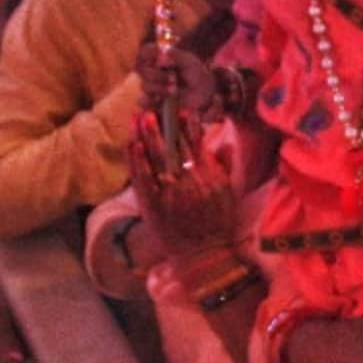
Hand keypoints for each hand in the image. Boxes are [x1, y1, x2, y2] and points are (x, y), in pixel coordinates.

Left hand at [127, 110, 236, 259]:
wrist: (205, 254)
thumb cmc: (218, 223)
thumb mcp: (229, 192)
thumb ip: (223, 167)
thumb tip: (221, 144)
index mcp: (209, 176)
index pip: (196, 144)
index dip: (187, 127)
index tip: (181, 112)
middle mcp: (191, 181)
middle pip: (174, 147)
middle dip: (164, 126)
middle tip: (153, 109)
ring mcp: (171, 193)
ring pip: (158, 158)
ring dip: (148, 136)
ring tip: (140, 117)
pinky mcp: (155, 205)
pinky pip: (144, 178)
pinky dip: (138, 160)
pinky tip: (133, 144)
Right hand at [136, 44, 217, 115]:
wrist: (203, 92)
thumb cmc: (196, 73)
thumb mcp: (188, 60)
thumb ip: (176, 55)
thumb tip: (163, 52)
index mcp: (159, 58)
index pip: (145, 52)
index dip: (148, 53)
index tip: (159, 56)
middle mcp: (153, 71)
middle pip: (144, 71)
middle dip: (159, 76)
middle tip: (173, 78)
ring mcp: (153, 86)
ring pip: (145, 86)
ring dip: (160, 89)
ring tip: (174, 90)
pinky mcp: (154, 101)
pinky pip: (143, 102)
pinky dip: (151, 101)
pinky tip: (162, 100)